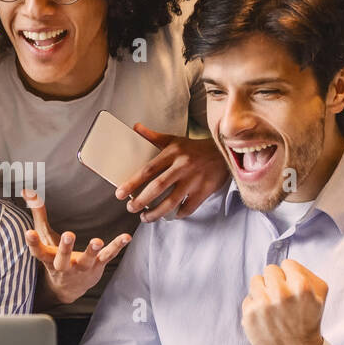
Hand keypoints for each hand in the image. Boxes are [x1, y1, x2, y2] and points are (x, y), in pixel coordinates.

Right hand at [22, 189, 129, 305]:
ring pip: (86, 260)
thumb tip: (27, 191)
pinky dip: (117, 247)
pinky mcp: (96, 267)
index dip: (33, 243)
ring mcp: (81, 267)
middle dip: (65, 248)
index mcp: (48, 258)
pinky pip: (107, 256)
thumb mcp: (45, 237)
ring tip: (97, 241)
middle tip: (69, 235)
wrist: (68, 288)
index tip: (29, 233)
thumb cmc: (55, 256)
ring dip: (92, 251)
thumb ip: (38, 214)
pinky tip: (126, 237)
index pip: (37, 251)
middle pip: (62, 258)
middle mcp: (63, 265)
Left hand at [114, 124, 228, 221]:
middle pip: (158, 187)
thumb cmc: (194, 148)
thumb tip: (135, 127)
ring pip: (172, 201)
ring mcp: (194, 179)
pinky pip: (189, 207)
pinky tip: (170, 216)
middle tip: (131, 208)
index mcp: (173, 153)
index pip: (148, 170)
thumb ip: (153, 136)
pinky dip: (178, 214)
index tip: (120, 194)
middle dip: (141, 201)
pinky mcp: (205, 190)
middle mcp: (182, 166)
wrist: (224, 152)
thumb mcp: (174, 140)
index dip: (132, 183)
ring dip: (156, 213)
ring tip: (145, 217)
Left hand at [240, 259, 327, 344]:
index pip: (286, 264)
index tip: (293, 289)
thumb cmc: (309, 320)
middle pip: (270, 270)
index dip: (290, 276)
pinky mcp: (249, 315)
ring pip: (255, 280)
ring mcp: (263, 305)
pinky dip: (255, 307)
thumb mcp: (320, 294)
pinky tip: (266, 318)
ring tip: (273, 307)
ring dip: (263, 291)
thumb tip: (285, 265)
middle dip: (276, 282)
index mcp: (300, 286)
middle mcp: (280, 293)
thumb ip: (306, 273)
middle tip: (282, 298)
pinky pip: (248, 299)